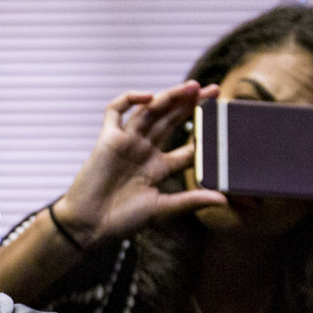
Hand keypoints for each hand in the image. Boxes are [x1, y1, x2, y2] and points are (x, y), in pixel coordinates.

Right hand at [48, 81, 227, 250]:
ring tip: (192, 86)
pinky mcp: (108, 139)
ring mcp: (126, 143)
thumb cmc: (122, 221)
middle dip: (192, 105)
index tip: (222, 123)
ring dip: (170, 96)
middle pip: (171, 121)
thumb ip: (191, 201)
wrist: (88, 225)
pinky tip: (148, 96)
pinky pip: (115, 111)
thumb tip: (223, 199)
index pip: (186, 146)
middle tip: (213, 90)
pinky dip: (129, 99)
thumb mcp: (162, 209)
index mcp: (159, 168)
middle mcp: (144, 151)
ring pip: (150, 111)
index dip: (204, 134)